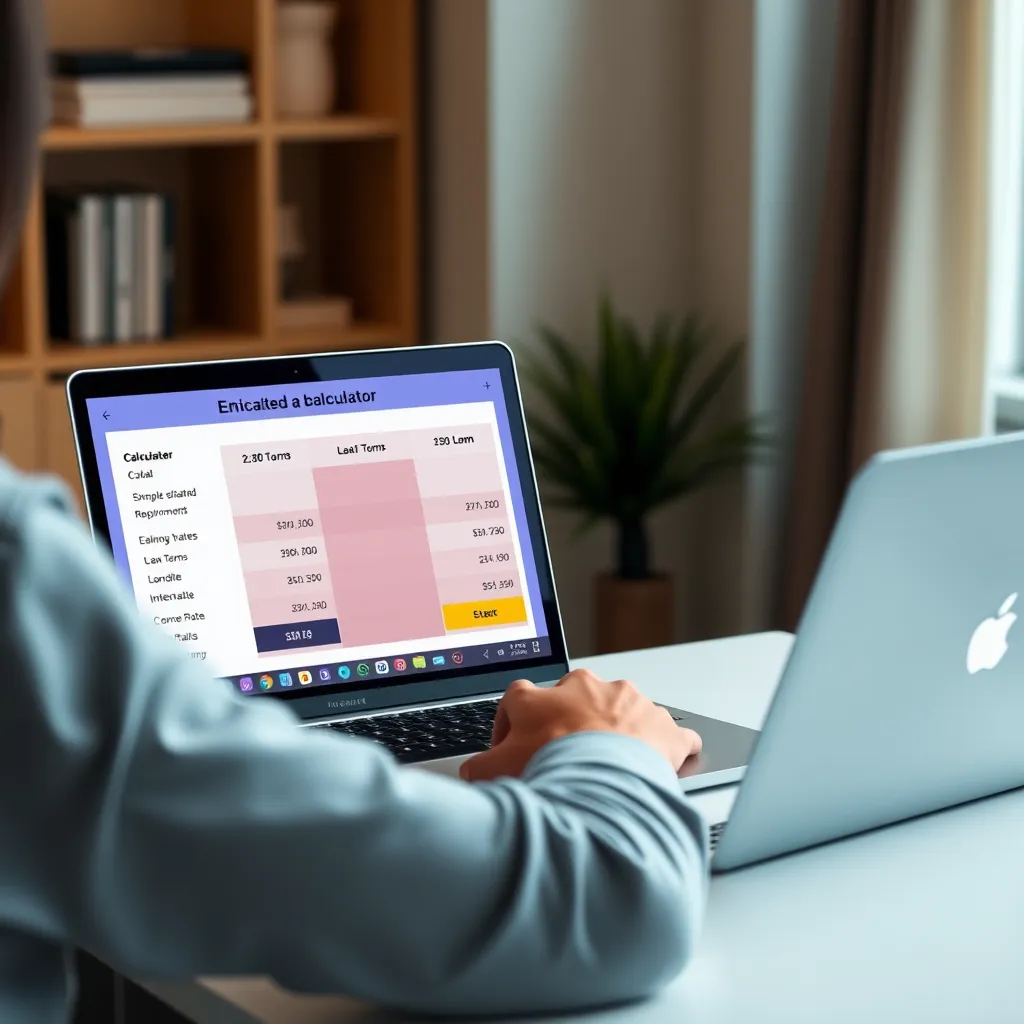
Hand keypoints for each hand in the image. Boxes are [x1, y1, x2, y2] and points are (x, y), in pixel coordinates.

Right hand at [460, 668, 701, 781]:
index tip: (516, 747)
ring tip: (613, 765)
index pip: (517, 700)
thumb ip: (478, 769)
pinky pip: (671, 732)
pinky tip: (667, 760)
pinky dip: (669, 746)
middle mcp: (584, 687)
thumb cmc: (550, 771)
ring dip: (617, 732)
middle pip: (572, 700)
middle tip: (565, 758)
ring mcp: (626, 701)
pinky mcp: (660, 724)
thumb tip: (470, 774)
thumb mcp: (496, 772)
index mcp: (540, 696)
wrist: (601, 783)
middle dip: (568, 724)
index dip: (512, 725)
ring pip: (620, 710)